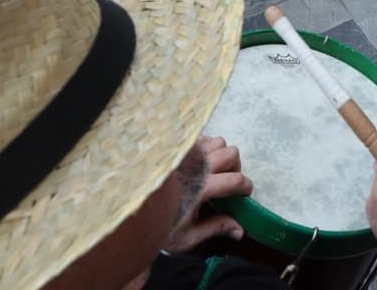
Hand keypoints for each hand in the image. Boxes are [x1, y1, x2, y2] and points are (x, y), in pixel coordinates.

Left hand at [161, 135, 252, 253]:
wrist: (130, 217)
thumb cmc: (159, 227)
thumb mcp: (188, 237)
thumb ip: (216, 228)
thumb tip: (240, 230)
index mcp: (200, 189)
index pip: (235, 180)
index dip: (246, 187)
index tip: (244, 194)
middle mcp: (195, 166)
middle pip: (231, 154)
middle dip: (235, 168)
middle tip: (228, 182)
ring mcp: (184, 154)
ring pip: (218, 141)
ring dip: (221, 155)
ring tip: (214, 171)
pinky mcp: (175, 149)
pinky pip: (201, 137)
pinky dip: (206, 147)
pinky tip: (200, 162)